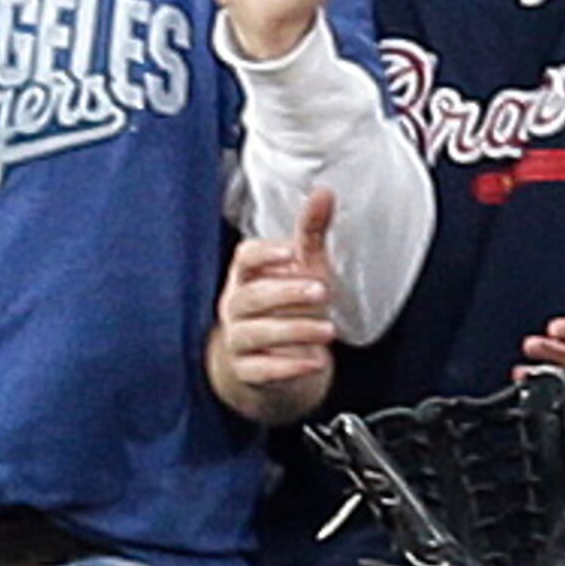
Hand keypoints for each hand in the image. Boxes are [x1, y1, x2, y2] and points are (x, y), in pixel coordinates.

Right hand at [207, 181, 339, 423]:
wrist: (272, 369)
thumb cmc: (286, 311)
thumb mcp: (303, 270)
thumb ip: (310, 233)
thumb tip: (325, 192)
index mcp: (246, 277)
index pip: (244, 259)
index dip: (264, 254)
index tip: (290, 251)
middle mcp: (236, 307)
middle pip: (251, 297)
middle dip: (287, 293)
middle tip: (322, 291)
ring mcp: (239, 341)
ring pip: (257, 333)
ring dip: (295, 330)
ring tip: (328, 331)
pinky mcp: (247, 373)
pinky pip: (263, 370)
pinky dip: (289, 367)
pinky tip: (315, 362)